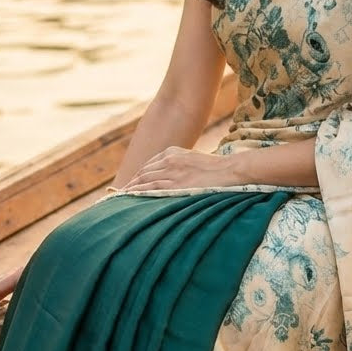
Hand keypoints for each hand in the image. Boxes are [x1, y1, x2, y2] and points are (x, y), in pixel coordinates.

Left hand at [122, 147, 242, 191]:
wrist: (231, 170)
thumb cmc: (216, 169)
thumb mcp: (193, 161)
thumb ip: (179, 166)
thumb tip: (173, 179)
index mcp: (173, 152)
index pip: (148, 166)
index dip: (137, 176)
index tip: (130, 185)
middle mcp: (169, 160)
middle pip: (143, 172)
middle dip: (131, 183)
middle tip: (120, 194)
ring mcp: (172, 171)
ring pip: (144, 180)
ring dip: (131, 189)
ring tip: (121, 198)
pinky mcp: (176, 183)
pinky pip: (152, 188)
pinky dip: (139, 192)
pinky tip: (131, 197)